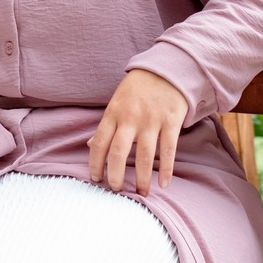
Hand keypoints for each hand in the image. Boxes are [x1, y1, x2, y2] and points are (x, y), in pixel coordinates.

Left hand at [87, 69, 187, 196]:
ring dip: (142, 178)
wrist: (167, 69)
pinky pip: (168, 149)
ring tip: (141, 193)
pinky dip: (166, 169)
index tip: (95, 178)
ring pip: (144, 155)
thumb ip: (106, 125)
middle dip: (115, 175)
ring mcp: (151, 120)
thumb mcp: (117, 102)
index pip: (99, 142)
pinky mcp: (171, 121)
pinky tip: (163, 184)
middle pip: (118, 152)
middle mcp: (131, 118)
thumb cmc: (138, 88)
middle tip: (116, 190)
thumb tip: (90, 145)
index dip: (95, 163)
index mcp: (114, 112)